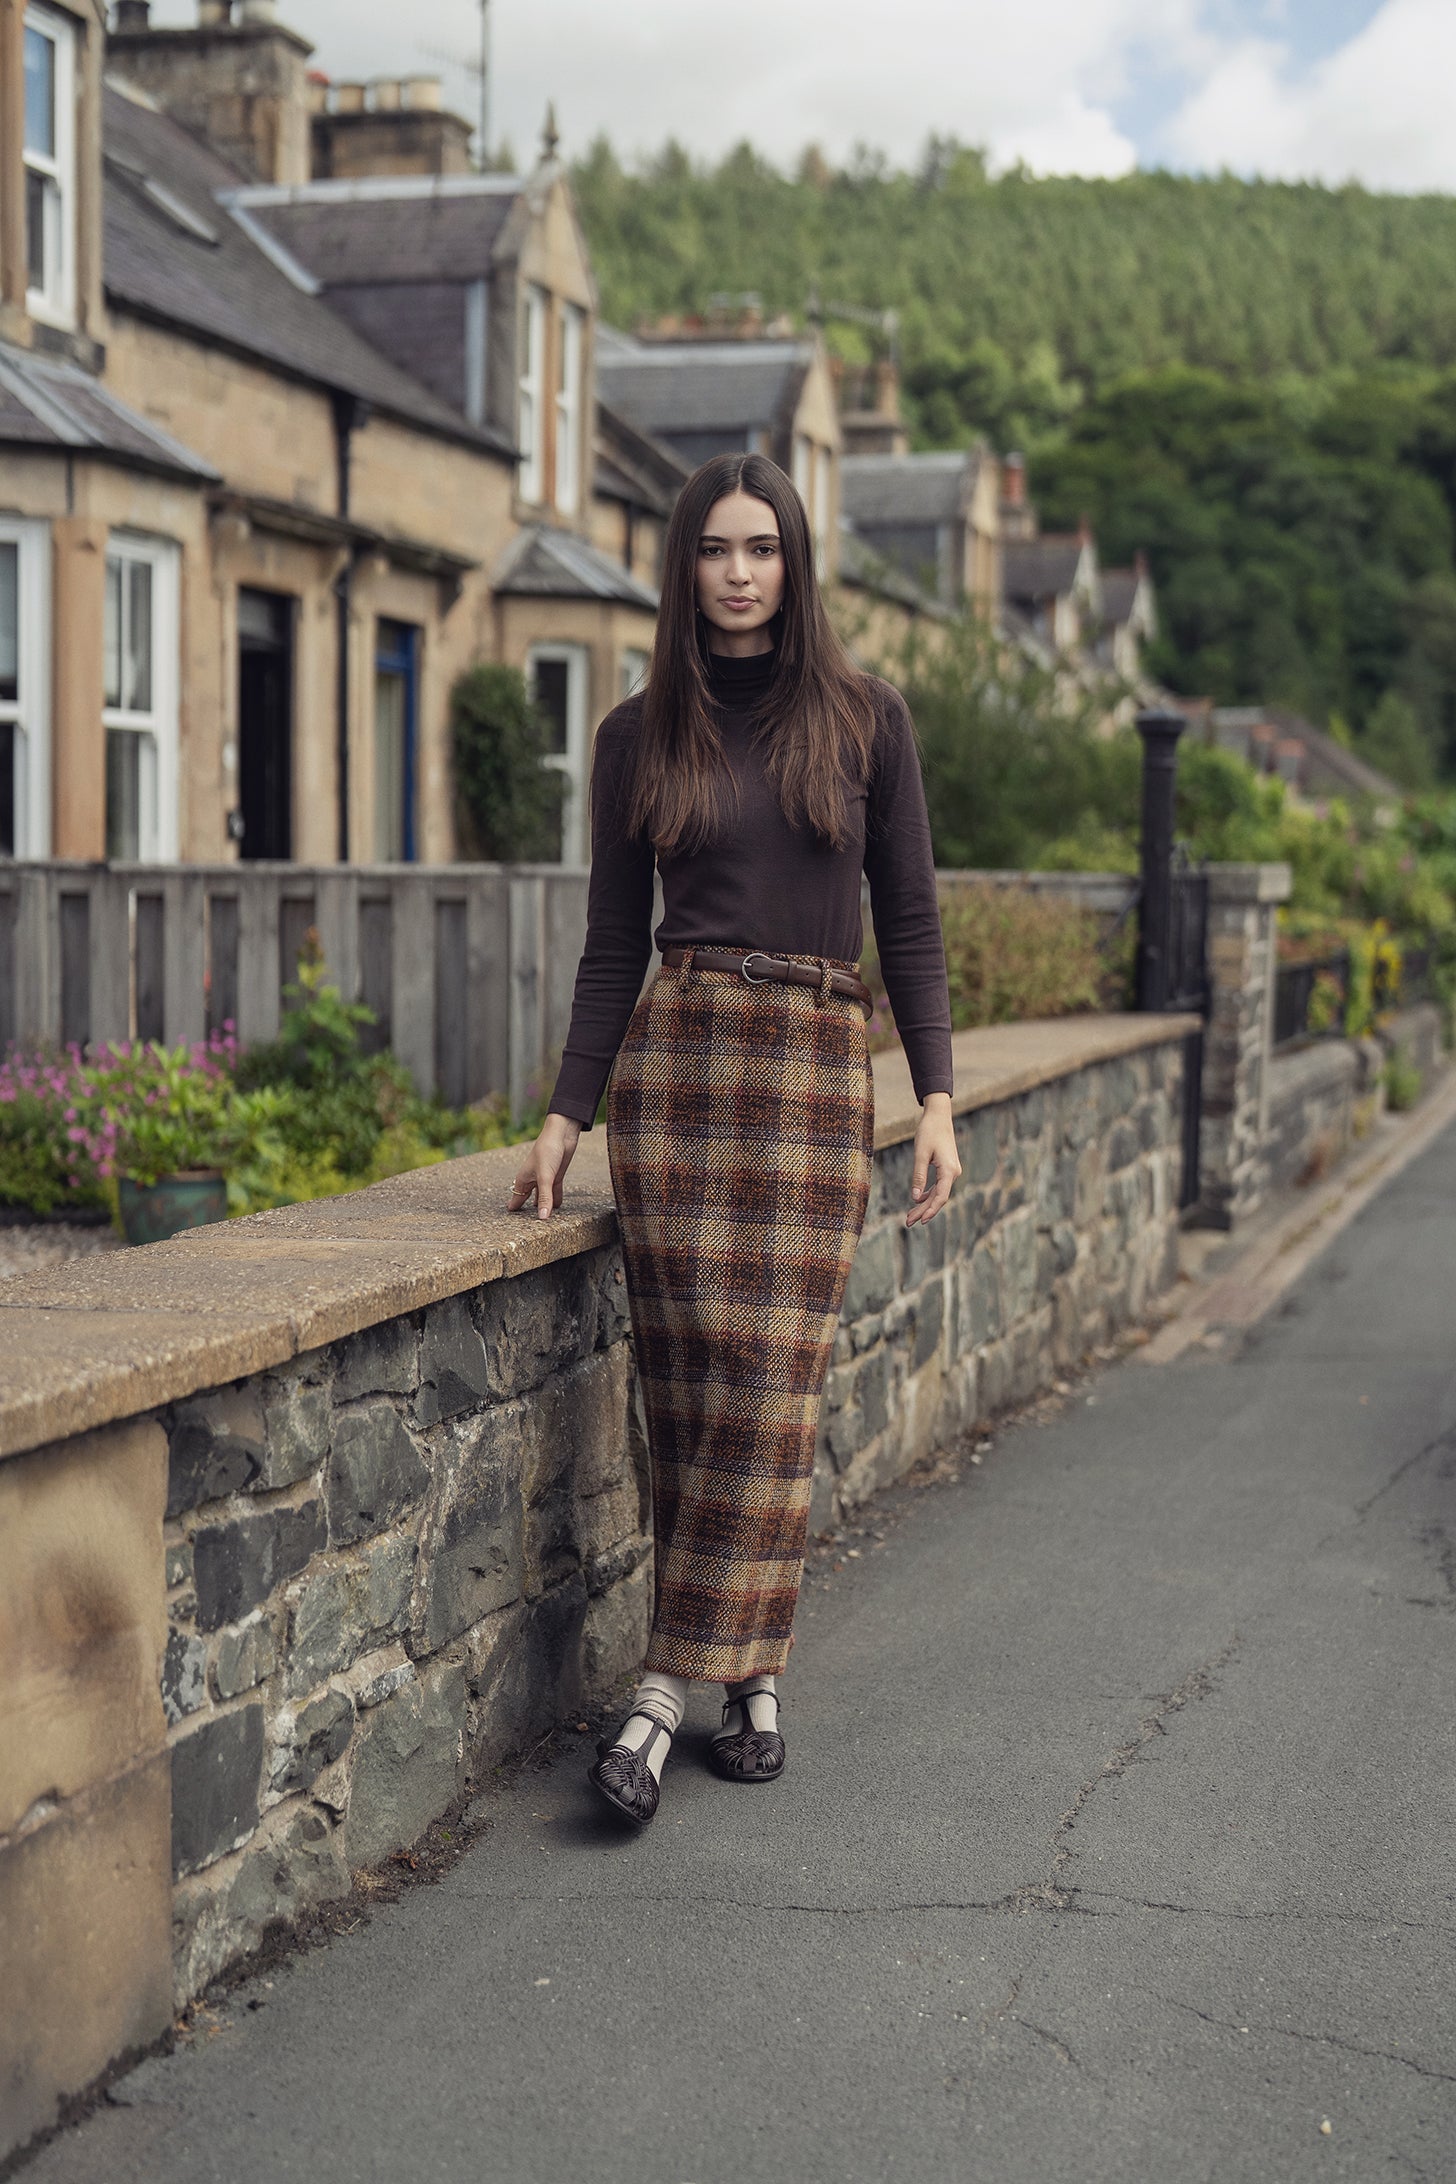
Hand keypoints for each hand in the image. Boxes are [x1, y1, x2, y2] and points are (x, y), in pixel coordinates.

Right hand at [507, 1112, 582, 1219]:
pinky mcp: (556, 1177)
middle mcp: (532, 1181)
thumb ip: (544, 1198)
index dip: (514, 1211)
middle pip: (528, 1200)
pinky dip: (555, 1201)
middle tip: (526, 1228)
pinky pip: (554, 1193)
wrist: (561, 1134)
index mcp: (523, 1180)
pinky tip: (556, 1209)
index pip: (516, 1200)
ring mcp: (544, 1179)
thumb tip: (542, 1218)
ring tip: (543, 1222)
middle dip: (528, 1212)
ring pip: (542, 1198)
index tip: (509, 1226)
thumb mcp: (545, 1177)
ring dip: (543, 1207)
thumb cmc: (547, 1151)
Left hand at [905, 1092, 959, 1226]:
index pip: (941, 1197)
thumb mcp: (921, 1154)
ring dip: (925, 1204)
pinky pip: (939, 1185)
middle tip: (908, 1222)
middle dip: (923, 1211)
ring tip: (910, 1215)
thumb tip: (915, 1198)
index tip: (920, 1221)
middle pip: (938, 1197)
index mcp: (949, 1170)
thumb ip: (919, 1176)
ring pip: (938, 1193)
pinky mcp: (947, 1167)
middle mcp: (953, 1172)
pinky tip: (918, 1200)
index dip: (930, 1210)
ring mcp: (952, 1170)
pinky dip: (928, 1194)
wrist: (938, 1115)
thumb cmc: (929, 1132)